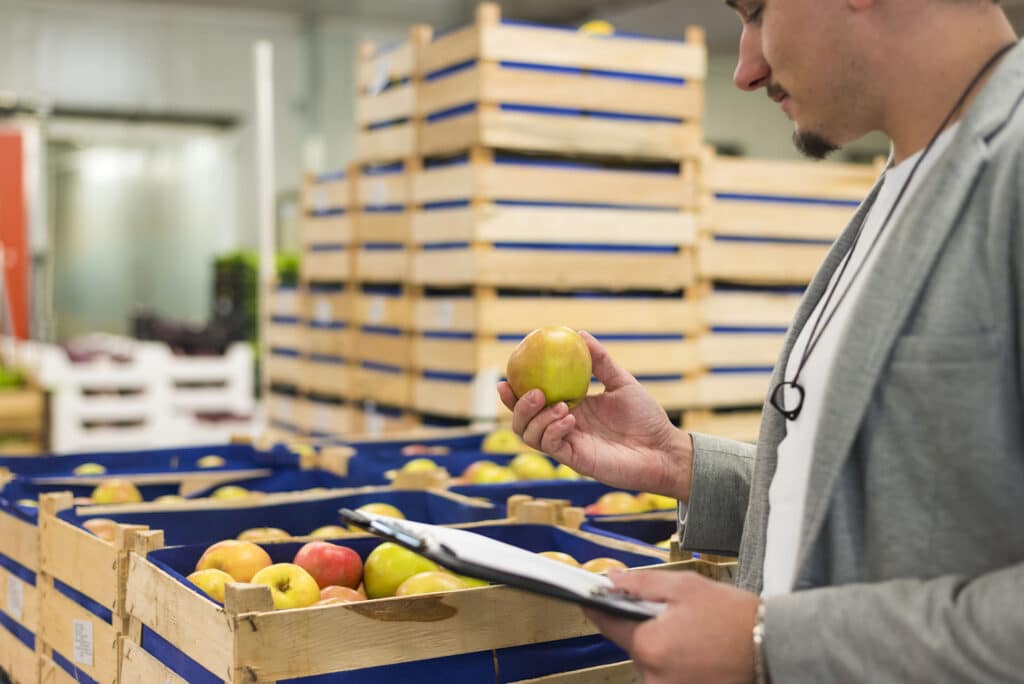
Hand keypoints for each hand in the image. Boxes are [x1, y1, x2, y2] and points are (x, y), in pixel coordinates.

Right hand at [497, 331, 692, 498]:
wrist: (662, 449)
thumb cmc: (646, 418)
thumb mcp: (622, 382)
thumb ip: (600, 362)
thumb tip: (579, 334)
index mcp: (570, 407)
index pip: (533, 401)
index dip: (515, 391)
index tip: (507, 375)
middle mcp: (563, 426)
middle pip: (523, 420)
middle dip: (518, 406)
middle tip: (533, 392)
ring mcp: (568, 444)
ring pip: (530, 435)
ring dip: (538, 419)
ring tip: (560, 405)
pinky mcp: (575, 460)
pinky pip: (551, 446)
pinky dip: (553, 430)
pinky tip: (569, 419)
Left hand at [584, 570, 758, 683]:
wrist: (774, 646)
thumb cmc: (735, 617)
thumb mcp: (685, 587)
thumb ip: (641, 584)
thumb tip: (611, 580)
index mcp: (650, 646)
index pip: (607, 625)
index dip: (600, 607)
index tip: (594, 598)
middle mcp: (654, 676)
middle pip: (633, 644)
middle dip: (646, 626)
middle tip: (674, 614)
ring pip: (651, 659)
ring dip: (663, 644)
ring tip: (693, 633)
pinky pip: (667, 673)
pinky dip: (676, 660)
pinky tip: (697, 648)